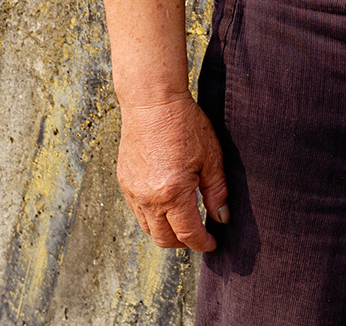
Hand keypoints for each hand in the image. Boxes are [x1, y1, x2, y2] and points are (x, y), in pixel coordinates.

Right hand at [117, 95, 228, 250]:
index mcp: (173, 193)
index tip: (212, 243)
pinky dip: (152, 217)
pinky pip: (137, 212)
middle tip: (199, 236)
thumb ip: (217, 192)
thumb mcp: (211, 157)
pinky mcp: (124, 182)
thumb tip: (221, 217)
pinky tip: (166, 206)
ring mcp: (133, 191)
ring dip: (166, 233)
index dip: (202, 243)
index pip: (188, 234)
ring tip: (183, 224)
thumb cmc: (184, 124)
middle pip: (164, 239)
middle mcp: (149, 198)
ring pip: (148, 229)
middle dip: (184, 244)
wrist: (152, 102)